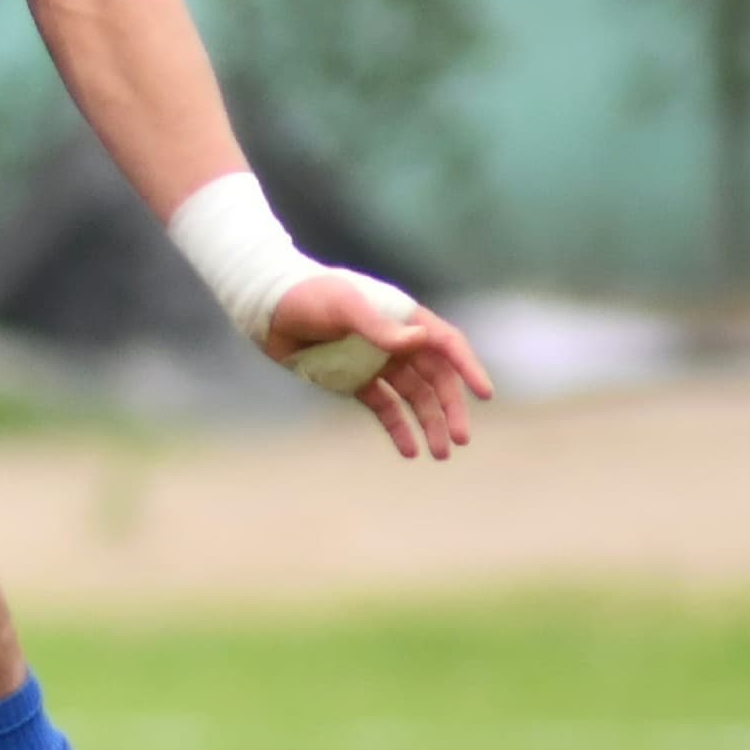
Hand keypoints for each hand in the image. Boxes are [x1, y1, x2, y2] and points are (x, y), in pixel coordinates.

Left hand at [266, 271, 493, 462]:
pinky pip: (385, 408)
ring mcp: (378, 363)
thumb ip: (380, 327)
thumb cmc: (307, 296)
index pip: (446, 345)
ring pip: (414, 398)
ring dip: (429, 424)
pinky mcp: (356, 381)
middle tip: (461, 439)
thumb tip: (421, 339)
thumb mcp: (344, 306)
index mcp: (403, 318)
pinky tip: (409, 450)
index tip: (484, 394)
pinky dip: (398, 428)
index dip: (467, 368)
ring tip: (440, 453)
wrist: (265, 308)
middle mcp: (397, 342)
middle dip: (450, 409)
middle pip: (436, 379)